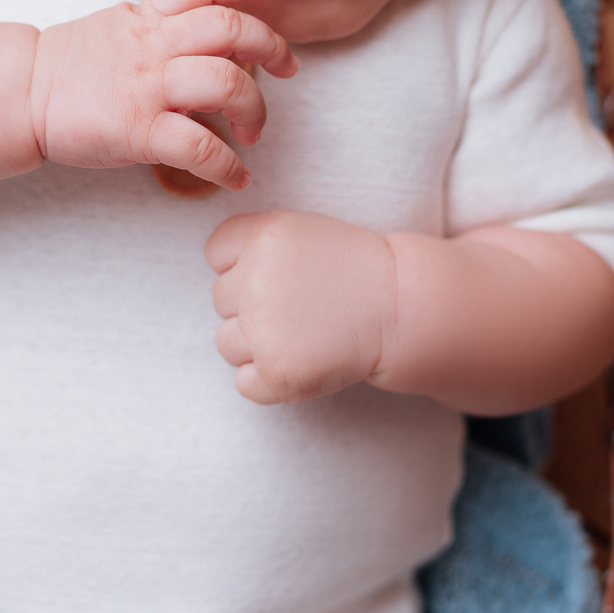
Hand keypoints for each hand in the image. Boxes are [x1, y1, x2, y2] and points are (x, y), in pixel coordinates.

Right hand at [29, 0, 297, 191]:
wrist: (21, 95)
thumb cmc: (71, 68)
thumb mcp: (118, 28)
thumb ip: (160, 27)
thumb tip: (208, 43)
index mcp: (147, 17)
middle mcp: (153, 44)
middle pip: (231, 27)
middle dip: (272, 46)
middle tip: (287, 69)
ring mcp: (147, 86)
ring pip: (226, 81)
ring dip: (255, 108)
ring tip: (253, 131)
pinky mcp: (138, 129)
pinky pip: (200, 146)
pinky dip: (228, 166)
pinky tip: (236, 176)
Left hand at [205, 209, 398, 402]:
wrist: (397, 307)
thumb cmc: (346, 268)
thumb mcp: (298, 229)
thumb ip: (251, 243)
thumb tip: (215, 275)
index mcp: (261, 236)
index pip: (216, 254)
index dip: (242, 264)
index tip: (280, 270)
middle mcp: (255, 280)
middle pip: (221, 300)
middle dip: (252, 305)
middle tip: (299, 304)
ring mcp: (263, 329)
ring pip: (226, 343)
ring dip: (256, 345)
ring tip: (301, 332)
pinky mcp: (276, 372)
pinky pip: (244, 383)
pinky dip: (267, 380)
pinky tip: (300, 358)